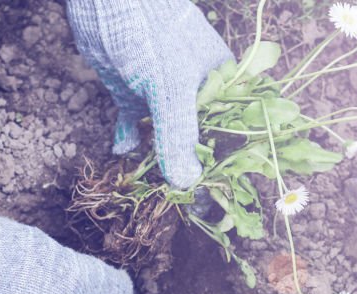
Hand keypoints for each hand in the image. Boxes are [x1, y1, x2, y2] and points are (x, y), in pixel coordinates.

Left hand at [66, 0, 232, 188]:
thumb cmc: (151, 33)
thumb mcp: (171, 87)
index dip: (228, 163)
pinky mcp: (134, 94)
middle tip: (182, 197)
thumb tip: (187, 183)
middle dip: (191, 168)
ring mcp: (164, 95)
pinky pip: (136, 126)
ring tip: (153, 186)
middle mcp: (196, 93)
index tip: (219, 197)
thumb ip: (179, 136)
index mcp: (221, 86)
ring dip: (159, 161)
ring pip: (167, 138)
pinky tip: (123, 151)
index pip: (233, 133)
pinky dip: (130, 140)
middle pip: (200, 140)